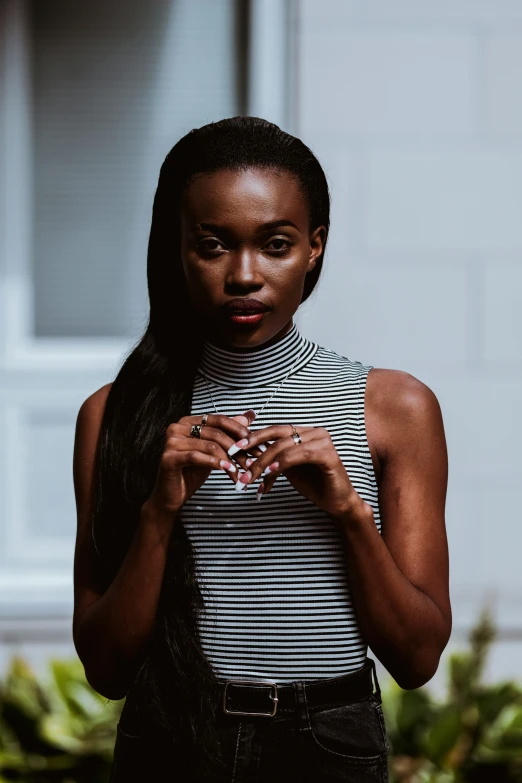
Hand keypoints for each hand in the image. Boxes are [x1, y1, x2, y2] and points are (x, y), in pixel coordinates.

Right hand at [143, 410, 257, 515]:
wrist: (172, 495)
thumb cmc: (192, 472)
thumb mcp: (214, 450)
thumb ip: (229, 433)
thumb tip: (250, 415)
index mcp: (188, 421)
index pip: (219, 420)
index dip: (240, 431)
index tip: (257, 445)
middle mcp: (178, 427)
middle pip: (216, 433)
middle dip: (238, 448)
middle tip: (253, 462)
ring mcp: (171, 441)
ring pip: (209, 445)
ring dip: (230, 460)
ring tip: (243, 471)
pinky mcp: (169, 457)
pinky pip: (197, 457)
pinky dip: (216, 464)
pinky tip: (229, 471)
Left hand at [231, 424, 369, 520]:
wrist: (337, 503)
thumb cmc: (314, 485)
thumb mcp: (287, 470)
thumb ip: (272, 460)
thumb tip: (246, 456)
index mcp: (304, 432)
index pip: (274, 430)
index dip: (252, 437)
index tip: (233, 449)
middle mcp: (314, 432)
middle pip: (277, 436)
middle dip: (254, 450)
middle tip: (236, 462)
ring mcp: (323, 441)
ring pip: (285, 446)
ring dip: (264, 462)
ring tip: (249, 477)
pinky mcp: (329, 455)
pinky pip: (299, 455)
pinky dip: (282, 463)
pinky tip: (269, 473)